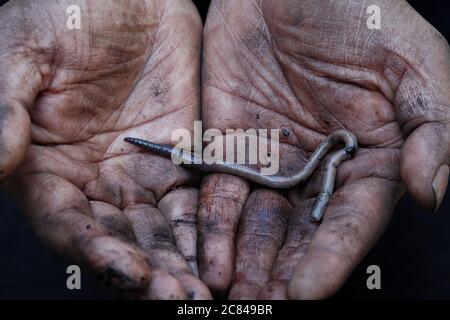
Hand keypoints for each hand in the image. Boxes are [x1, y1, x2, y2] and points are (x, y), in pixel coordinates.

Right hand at [0, 0, 210, 298]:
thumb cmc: (65, 11)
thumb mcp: (25, 50)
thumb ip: (6, 106)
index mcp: (52, 169)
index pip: (71, 226)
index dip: (97, 252)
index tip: (128, 272)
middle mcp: (99, 181)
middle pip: (124, 240)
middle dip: (152, 272)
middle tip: (182, 299)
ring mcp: (145, 171)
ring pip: (165, 229)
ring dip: (185, 261)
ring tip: (205, 291)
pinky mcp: (185, 155)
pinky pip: (199, 198)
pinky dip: (211, 228)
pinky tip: (225, 252)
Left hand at [199, 0, 449, 298]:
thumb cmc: (361, 15)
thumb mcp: (414, 66)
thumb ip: (434, 131)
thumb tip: (431, 194)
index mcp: (366, 160)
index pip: (349, 222)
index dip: (330, 259)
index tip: (307, 293)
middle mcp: (315, 170)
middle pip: (298, 234)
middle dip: (279, 272)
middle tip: (259, 306)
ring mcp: (269, 160)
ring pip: (254, 222)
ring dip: (241, 260)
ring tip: (227, 295)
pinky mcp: (227, 143)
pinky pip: (216, 189)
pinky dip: (210, 223)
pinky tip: (203, 254)